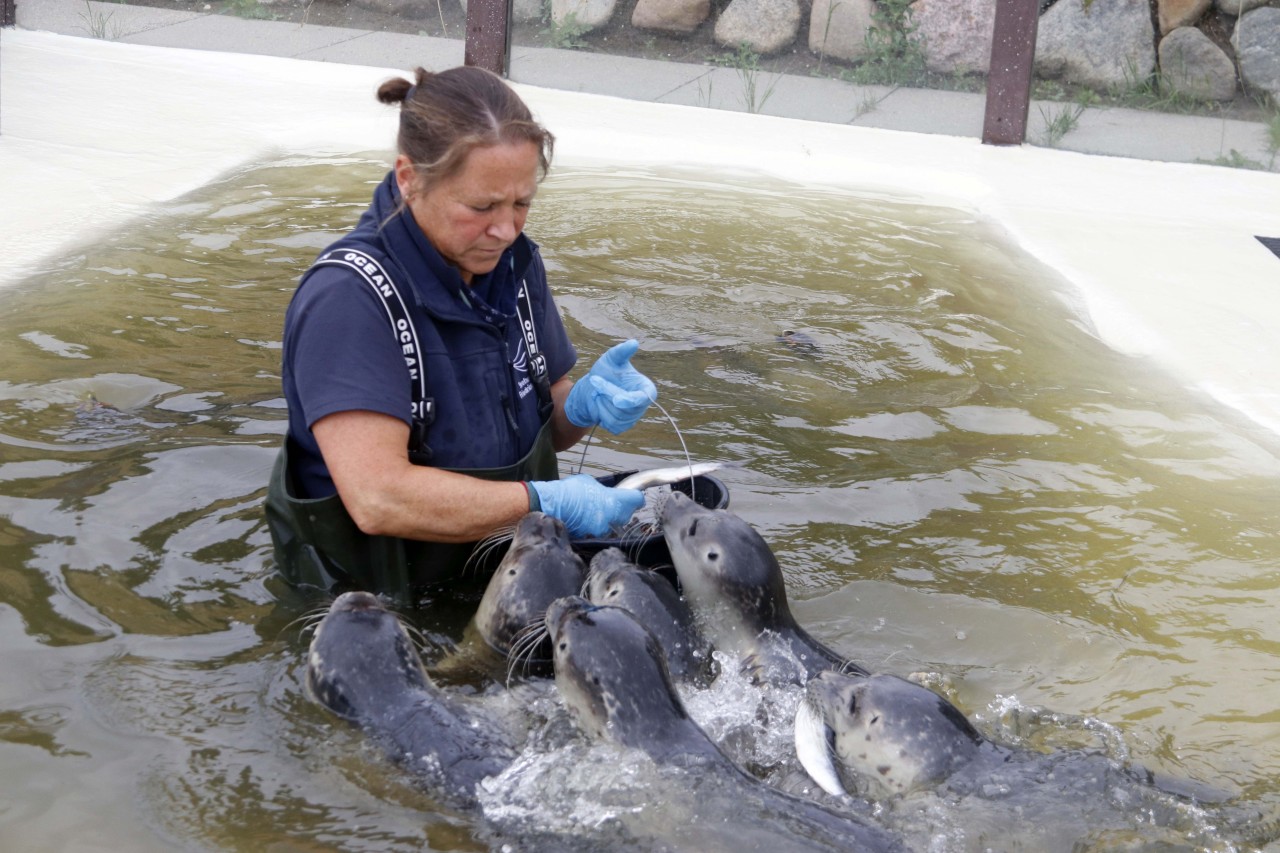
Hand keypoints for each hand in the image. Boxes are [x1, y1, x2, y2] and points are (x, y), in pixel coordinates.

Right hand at [529, 474, 643, 537]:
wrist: (548, 506)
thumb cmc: (568, 491)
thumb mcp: (588, 483)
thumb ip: (603, 491)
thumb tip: (606, 494)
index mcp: (612, 501)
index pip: (635, 500)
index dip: (637, 498)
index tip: (637, 497)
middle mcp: (609, 518)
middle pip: (625, 515)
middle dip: (621, 510)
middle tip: (612, 504)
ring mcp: (600, 530)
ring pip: (610, 525)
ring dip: (606, 519)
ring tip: (592, 512)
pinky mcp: (590, 538)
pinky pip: (597, 532)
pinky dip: (593, 526)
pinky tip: (584, 520)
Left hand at [564, 339, 656, 433]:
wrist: (592, 389)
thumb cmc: (606, 372)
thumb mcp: (611, 359)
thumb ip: (622, 351)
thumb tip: (633, 343)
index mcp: (646, 389)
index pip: (644, 398)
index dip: (631, 400)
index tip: (617, 399)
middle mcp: (642, 406)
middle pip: (625, 406)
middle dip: (607, 393)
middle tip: (596, 380)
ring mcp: (632, 418)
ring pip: (616, 416)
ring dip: (602, 403)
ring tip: (599, 393)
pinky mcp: (620, 427)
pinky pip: (610, 424)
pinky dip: (601, 414)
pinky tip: (600, 405)